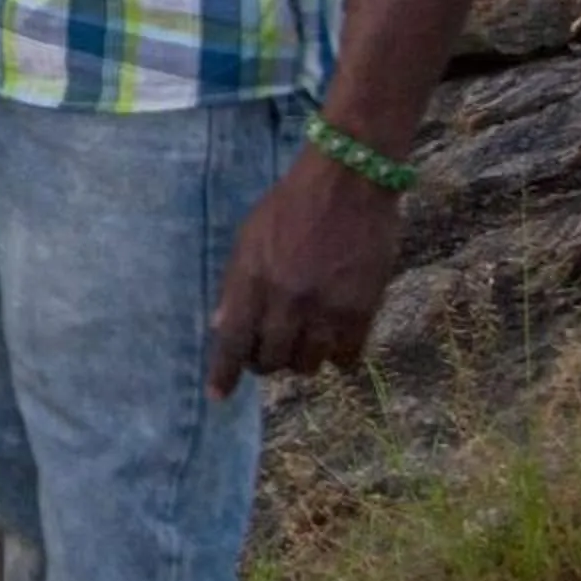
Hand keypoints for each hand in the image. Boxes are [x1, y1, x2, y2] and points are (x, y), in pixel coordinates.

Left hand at [205, 147, 405, 397]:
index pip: (232, 340)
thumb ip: (236, 284)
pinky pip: (347, 358)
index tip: (217, 397)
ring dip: (301, 360)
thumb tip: (220, 326)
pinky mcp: (363, 311)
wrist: (349, 183)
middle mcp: (287, 301)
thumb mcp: (249, 237)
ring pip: (308, 365)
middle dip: (265, 361)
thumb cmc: (290, 204)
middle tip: (268, 350)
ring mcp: (327, 309)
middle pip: (271, 360)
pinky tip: (333, 342)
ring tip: (302, 341)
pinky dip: (337, 357)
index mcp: (253, 280)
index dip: (223, 373)